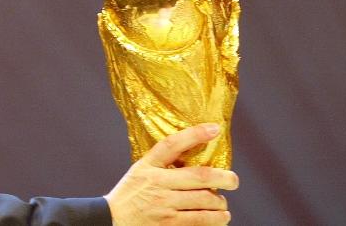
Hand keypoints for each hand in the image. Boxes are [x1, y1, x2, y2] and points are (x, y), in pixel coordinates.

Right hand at [104, 123, 238, 224]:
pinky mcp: (169, 223)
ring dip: (220, 203)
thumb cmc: (128, 195)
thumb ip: (161, 164)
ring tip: (222, 204)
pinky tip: (220, 217)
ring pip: (205, 200)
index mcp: (149, 166)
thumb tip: (191, 156)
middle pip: (199, 176)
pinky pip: (200, 220)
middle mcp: (158, 183)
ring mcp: (164, 204)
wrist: (112, 220)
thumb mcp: (139, 172)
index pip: (172, 145)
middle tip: (233, 180)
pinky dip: (215, 219)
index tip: (214, 129)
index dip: (195, 134)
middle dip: (224, 177)